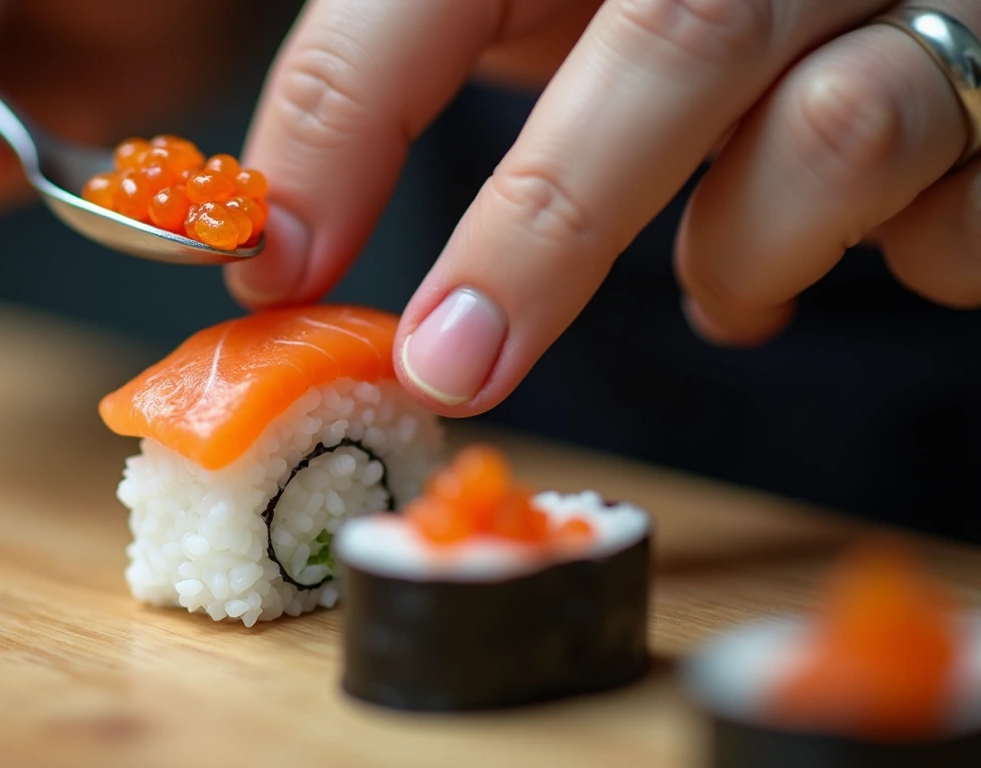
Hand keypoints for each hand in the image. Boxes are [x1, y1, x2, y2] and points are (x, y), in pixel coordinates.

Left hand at [225, 0, 980, 416]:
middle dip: (544, 229)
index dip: (346, 112)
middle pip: (673, 42)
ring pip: (840, 130)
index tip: (273, 261)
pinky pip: (953, 213)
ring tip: (726, 284)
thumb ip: (398, 81)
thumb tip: (279, 246)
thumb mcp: (534, 7)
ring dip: (746, 248)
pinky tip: (864, 245)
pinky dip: (889, 262)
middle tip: (451, 366)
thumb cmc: (676, 15)